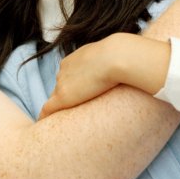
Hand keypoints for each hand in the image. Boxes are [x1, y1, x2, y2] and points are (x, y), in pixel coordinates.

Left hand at [39, 34, 169, 118]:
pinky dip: (45, 116)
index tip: (81, 95)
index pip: (69, 76)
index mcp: (74, 59)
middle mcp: (64, 70)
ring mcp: (62, 83)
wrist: (117, 57)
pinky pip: (49, 109)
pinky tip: (44, 124)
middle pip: (61, 87)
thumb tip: (135, 61)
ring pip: (57, 98)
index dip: (75, 87)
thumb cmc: (122, 55)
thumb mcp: (115, 54)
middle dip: (67, 97)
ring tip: (62, 122)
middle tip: (73, 110)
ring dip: (61, 108)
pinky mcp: (63, 96)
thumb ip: (115, 60)